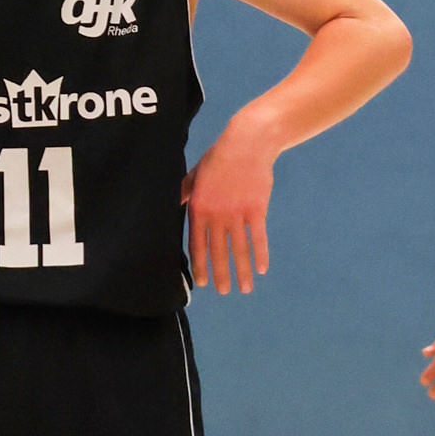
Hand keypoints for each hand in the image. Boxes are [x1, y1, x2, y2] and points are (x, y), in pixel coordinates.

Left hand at [186, 118, 274, 294]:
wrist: (247, 143)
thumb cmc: (219, 157)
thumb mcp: (195, 174)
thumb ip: (185, 191)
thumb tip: (173, 201)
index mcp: (198, 207)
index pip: (196, 243)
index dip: (199, 264)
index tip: (202, 282)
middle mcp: (216, 214)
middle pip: (218, 251)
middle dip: (220, 274)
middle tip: (223, 292)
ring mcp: (237, 213)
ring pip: (239, 248)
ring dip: (241, 271)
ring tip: (245, 289)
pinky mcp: (257, 209)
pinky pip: (258, 237)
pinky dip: (260, 254)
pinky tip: (261, 269)